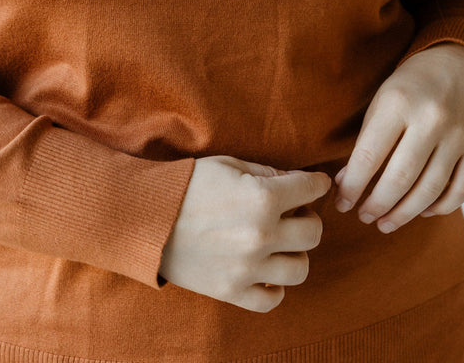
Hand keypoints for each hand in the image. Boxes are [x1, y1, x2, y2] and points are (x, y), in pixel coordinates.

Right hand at [159, 155, 329, 312]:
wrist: (146, 216)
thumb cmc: (187, 184)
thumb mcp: (228, 164)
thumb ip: (266, 172)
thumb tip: (292, 181)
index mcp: (262, 198)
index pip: (310, 190)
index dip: (317, 183)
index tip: (317, 183)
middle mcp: (262, 235)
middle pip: (313, 233)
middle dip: (308, 218)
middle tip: (294, 213)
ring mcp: (248, 267)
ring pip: (300, 268)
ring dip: (295, 253)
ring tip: (280, 244)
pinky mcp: (232, 290)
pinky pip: (273, 299)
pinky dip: (275, 286)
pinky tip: (266, 270)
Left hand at [334, 43, 463, 233]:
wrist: (456, 63)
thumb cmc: (409, 86)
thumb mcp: (380, 102)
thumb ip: (365, 143)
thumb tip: (345, 184)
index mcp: (398, 102)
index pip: (370, 156)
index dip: (353, 186)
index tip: (342, 203)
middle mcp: (431, 118)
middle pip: (400, 178)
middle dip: (377, 205)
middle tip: (364, 217)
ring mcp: (459, 135)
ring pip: (430, 190)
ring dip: (404, 214)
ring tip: (385, 223)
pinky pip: (460, 190)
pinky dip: (439, 208)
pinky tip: (421, 210)